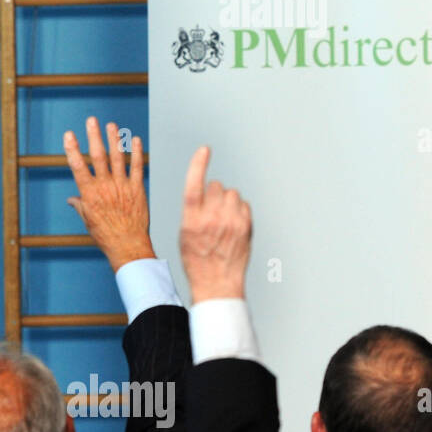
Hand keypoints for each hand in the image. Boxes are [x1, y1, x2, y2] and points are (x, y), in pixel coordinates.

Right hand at [62, 117, 154, 270]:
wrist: (128, 245)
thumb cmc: (106, 235)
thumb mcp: (88, 220)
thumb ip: (80, 205)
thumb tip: (71, 199)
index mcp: (90, 193)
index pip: (78, 166)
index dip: (72, 149)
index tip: (69, 134)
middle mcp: (105, 186)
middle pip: (98, 156)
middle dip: (94, 136)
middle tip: (91, 120)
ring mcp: (122, 186)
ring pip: (117, 158)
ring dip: (114, 140)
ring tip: (111, 125)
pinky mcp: (137, 189)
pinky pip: (137, 167)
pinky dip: (136, 153)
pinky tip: (135, 140)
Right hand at [179, 146, 251, 302]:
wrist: (217, 282)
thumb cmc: (197, 260)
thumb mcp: (185, 235)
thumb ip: (194, 211)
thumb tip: (206, 192)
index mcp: (191, 219)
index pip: (194, 185)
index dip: (198, 164)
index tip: (204, 150)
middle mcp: (212, 218)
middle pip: (216, 186)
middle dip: (213, 193)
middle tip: (211, 210)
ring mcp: (231, 221)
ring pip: (231, 193)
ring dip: (227, 200)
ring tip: (222, 219)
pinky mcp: (246, 225)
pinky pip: (243, 205)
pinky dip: (238, 210)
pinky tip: (232, 225)